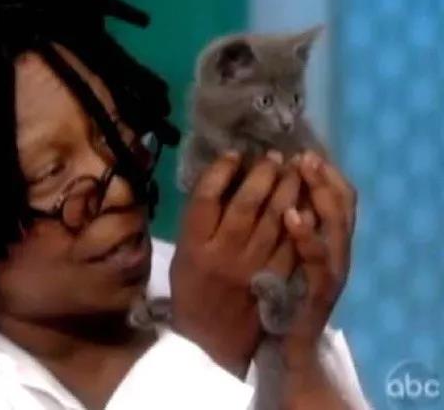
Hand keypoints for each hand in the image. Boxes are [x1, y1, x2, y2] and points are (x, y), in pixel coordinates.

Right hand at [170, 150, 301, 376]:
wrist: (211, 337)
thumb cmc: (193, 288)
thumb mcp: (184, 252)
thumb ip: (200, 220)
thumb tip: (226, 177)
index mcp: (194, 244)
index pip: (207, 196)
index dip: (222, 169)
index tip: (235, 154)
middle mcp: (222, 251)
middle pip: (246, 202)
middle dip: (263, 172)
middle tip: (275, 157)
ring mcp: (251, 265)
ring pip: (275, 218)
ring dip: (287, 188)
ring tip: (294, 169)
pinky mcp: (275, 278)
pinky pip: (293, 244)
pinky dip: (303, 220)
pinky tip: (307, 202)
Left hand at [281, 150, 356, 368]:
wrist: (287, 348)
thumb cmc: (278, 297)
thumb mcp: (283, 256)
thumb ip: (285, 226)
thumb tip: (272, 189)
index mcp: (327, 243)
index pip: (339, 200)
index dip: (326, 174)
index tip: (305, 153)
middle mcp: (335, 254)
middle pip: (341, 207)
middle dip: (322, 177)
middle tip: (303, 155)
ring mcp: (330, 273)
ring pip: (335, 227)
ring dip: (319, 196)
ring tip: (301, 171)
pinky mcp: (318, 293)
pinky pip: (317, 261)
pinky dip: (307, 236)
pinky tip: (292, 217)